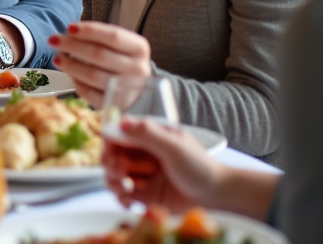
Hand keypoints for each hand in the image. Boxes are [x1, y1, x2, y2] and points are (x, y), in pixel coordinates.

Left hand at [48, 21, 150, 104]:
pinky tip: (69, 74)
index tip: (69, 28)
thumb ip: (99, 37)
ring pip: (93, 75)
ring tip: (57, 58)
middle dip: (73, 46)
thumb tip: (69, 33)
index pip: (112, 36)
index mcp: (139, 48)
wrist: (135, 87)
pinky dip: (77, 83)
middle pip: (100, 55)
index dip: (89, 31)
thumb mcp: (119, 44)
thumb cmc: (122, 60)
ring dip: (71, 65)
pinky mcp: (116, 105)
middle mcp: (138, 69)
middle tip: (54, 40)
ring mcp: (128, 89)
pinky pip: (91, 94)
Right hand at [104, 116, 221, 209]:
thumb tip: (122, 121)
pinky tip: (129, 201)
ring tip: (127, 187)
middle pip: (111, 156)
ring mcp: (141, 174)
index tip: (111, 154)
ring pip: (113, 176)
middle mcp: (141, 154)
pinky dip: (121, 198)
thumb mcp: (174, 147)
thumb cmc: (199, 166)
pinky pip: (122, 195)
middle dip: (110, 164)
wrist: (214, 194)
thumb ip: (148, 134)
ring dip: (114, 181)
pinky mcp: (143, 194)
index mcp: (148, 136)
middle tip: (120, 172)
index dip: (109, 143)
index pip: (117, 134)